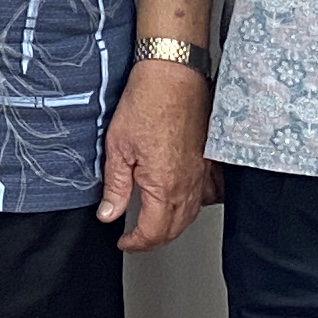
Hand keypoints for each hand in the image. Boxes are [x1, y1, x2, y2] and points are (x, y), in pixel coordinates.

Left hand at [95, 57, 213, 252]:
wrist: (174, 75)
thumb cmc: (148, 102)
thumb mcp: (118, 147)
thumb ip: (115, 186)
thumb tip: (109, 214)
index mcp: (164, 185)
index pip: (153, 231)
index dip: (136, 243)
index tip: (124, 241)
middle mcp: (187, 183)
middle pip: (174, 228)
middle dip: (153, 240)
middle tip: (136, 238)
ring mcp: (202, 172)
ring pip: (191, 214)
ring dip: (173, 226)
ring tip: (155, 225)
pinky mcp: (208, 159)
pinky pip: (207, 194)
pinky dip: (193, 206)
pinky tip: (183, 202)